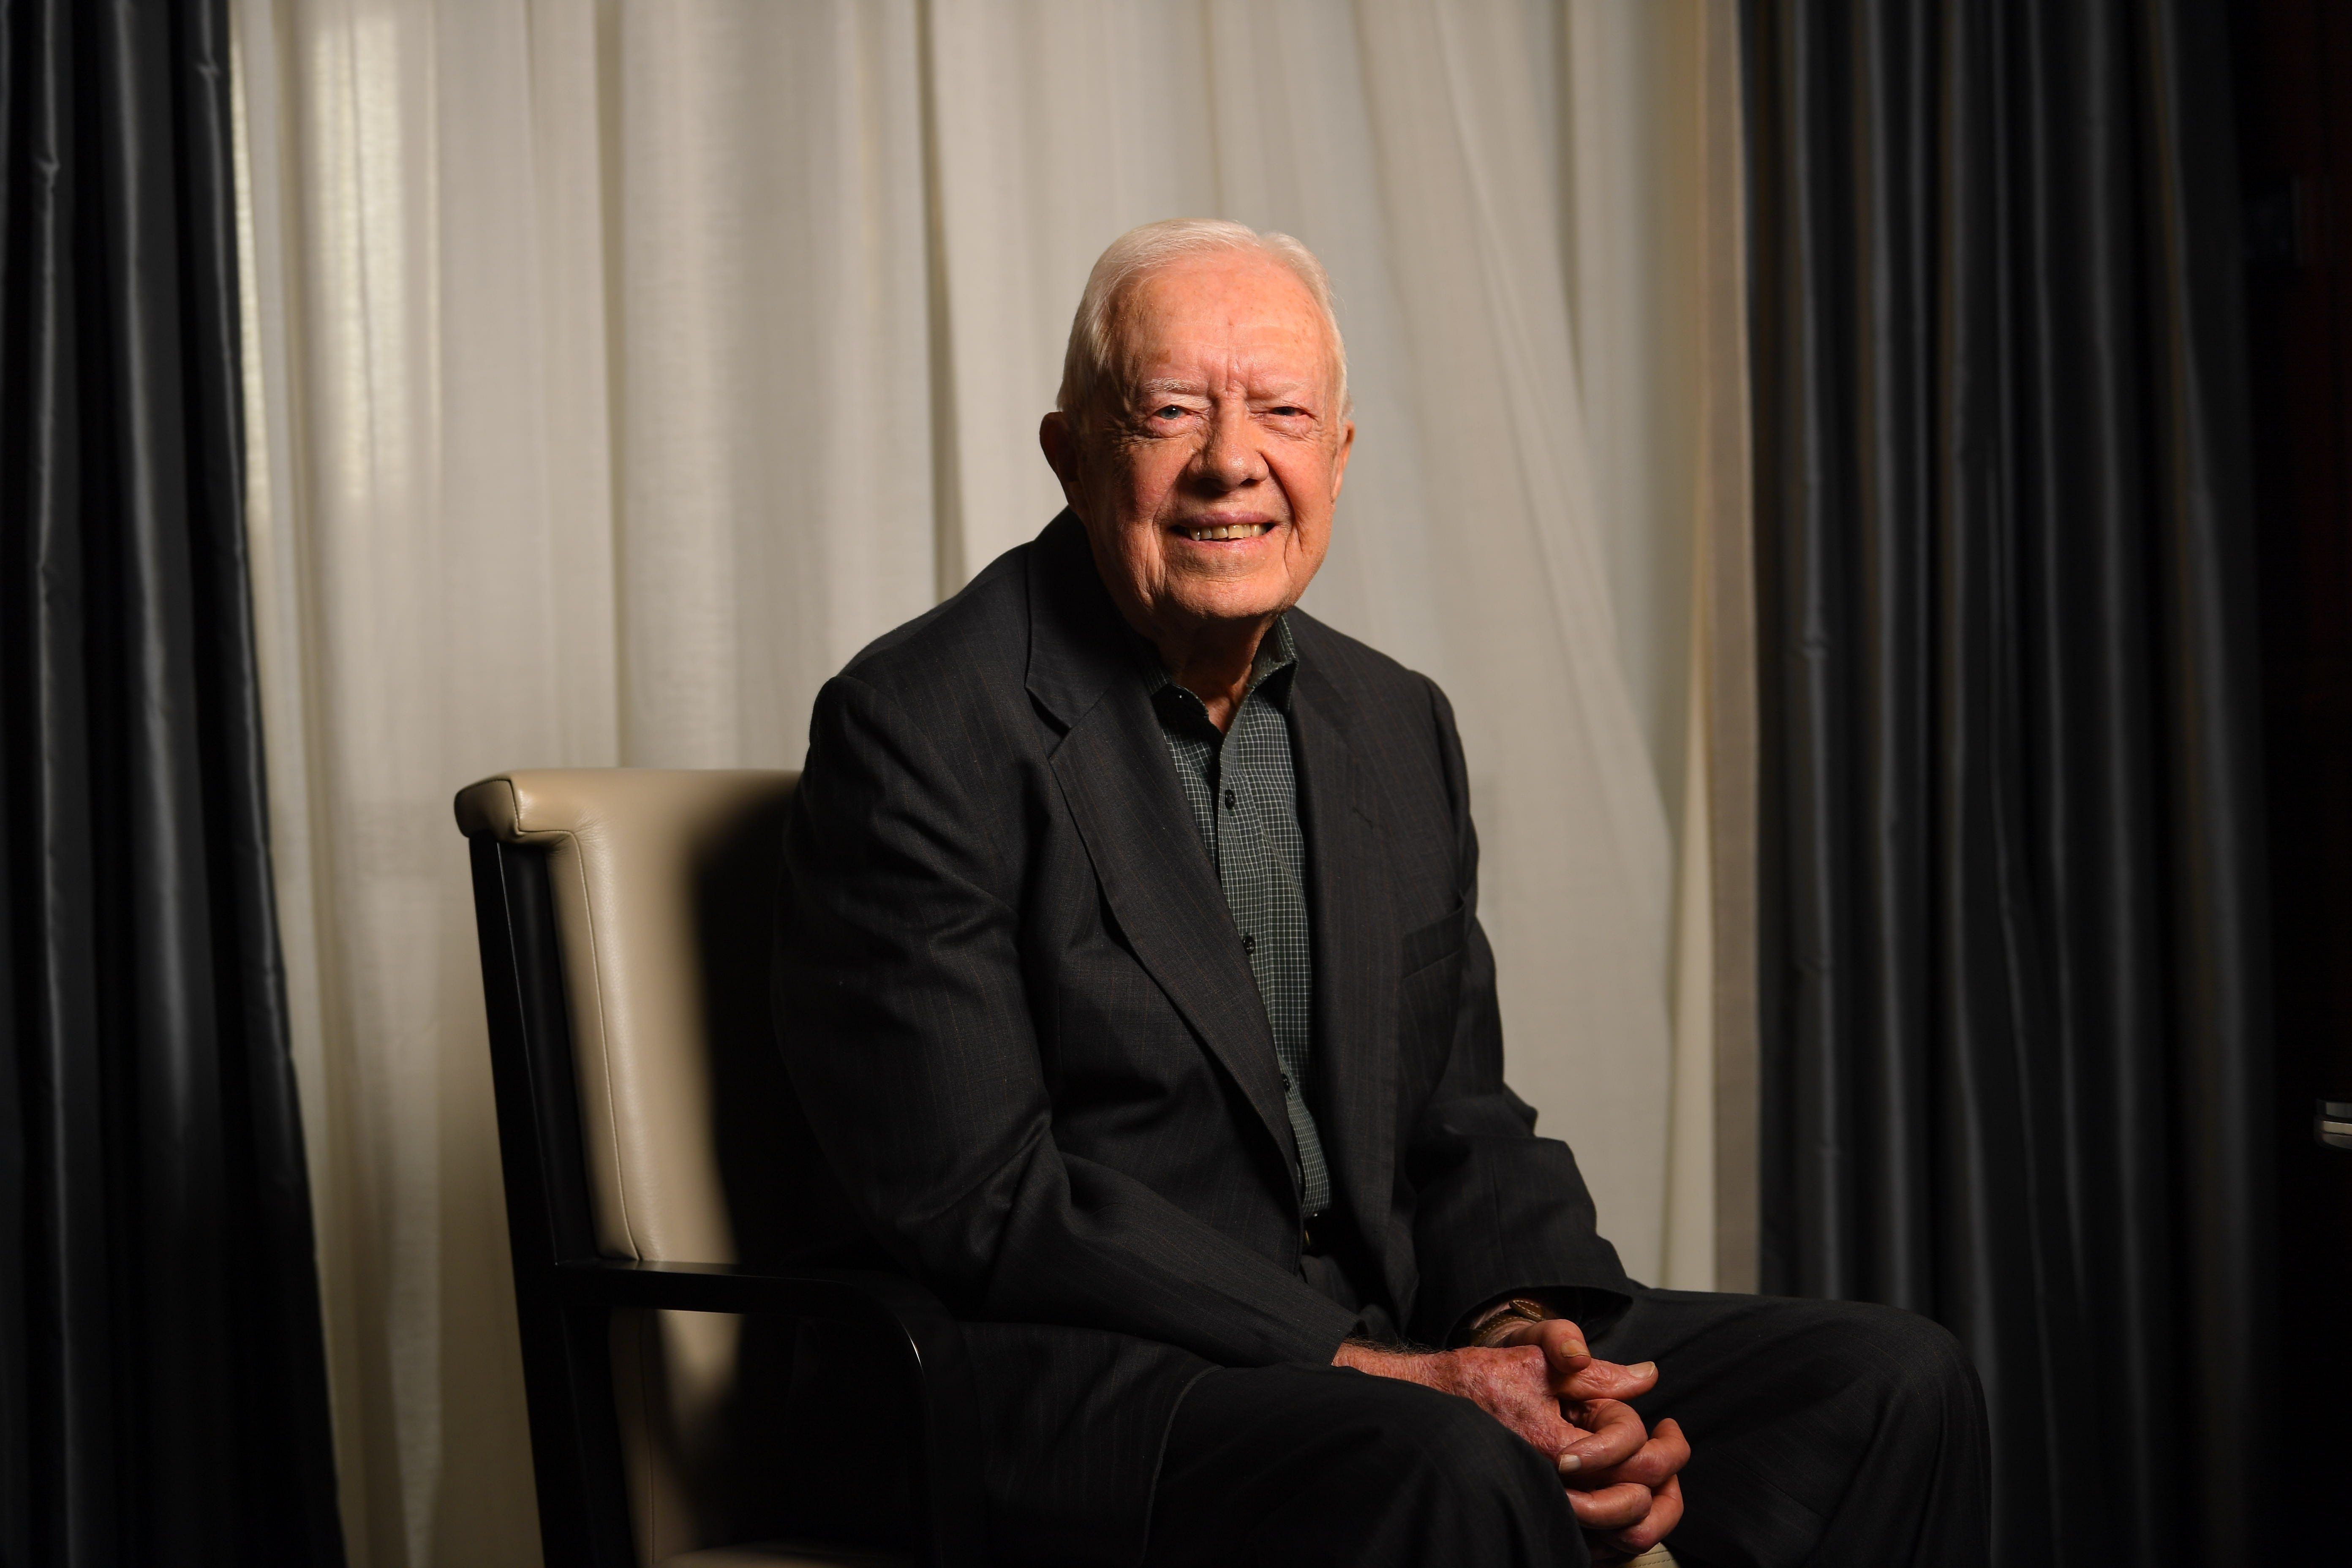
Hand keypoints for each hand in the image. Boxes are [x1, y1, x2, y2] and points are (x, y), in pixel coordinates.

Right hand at [1332, 1331, 1672, 1536]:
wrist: (1431, 1415)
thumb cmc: (1477, 1381)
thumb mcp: (1531, 1357)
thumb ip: (1592, 1366)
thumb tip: (1648, 1376)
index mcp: (1552, 1444)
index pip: (1626, 1446)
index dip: (1650, 1432)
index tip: (1661, 1421)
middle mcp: (1551, 1486)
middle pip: (1636, 1503)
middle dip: (1667, 1467)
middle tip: (1673, 1438)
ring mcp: (1549, 1508)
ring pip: (1625, 1535)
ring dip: (1657, 1505)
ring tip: (1665, 1474)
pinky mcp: (1547, 1519)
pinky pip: (1604, 1548)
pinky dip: (1632, 1526)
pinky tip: (1637, 1492)